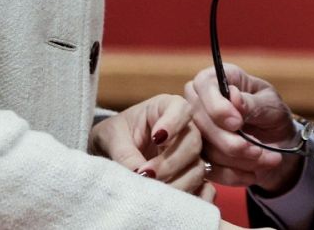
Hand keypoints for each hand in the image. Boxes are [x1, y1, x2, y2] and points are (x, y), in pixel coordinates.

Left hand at [90, 93, 208, 194]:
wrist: (108, 154)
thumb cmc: (113, 136)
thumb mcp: (112, 138)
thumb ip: (125, 153)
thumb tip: (140, 175)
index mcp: (164, 109)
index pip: (181, 109)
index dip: (174, 123)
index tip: (156, 138)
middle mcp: (183, 130)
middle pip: (193, 142)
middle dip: (170, 162)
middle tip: (147, 174)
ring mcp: (189, 156)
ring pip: (197, 167)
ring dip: (178, 182)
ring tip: (153, 193)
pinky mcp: (189, 178)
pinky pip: (206, 190)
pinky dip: (197, 198)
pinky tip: (178, 204)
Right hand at [185, 62, 303, 193]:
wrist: (279, 144)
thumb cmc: (273, 114)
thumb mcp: (271, 105)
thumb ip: (252, 103)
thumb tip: (233, 97)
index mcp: (217, 79)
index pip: (203, 85)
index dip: (216, 106)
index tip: (238, 122)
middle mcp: (200, 102)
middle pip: (198, 122)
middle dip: (230, 142)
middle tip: (259, 150)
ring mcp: (196, 130)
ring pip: (205, 149)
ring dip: (239, 160)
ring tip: (267, 159)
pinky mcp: (200, 156)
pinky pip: (209, 170)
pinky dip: (234, 175)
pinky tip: (254, 173)